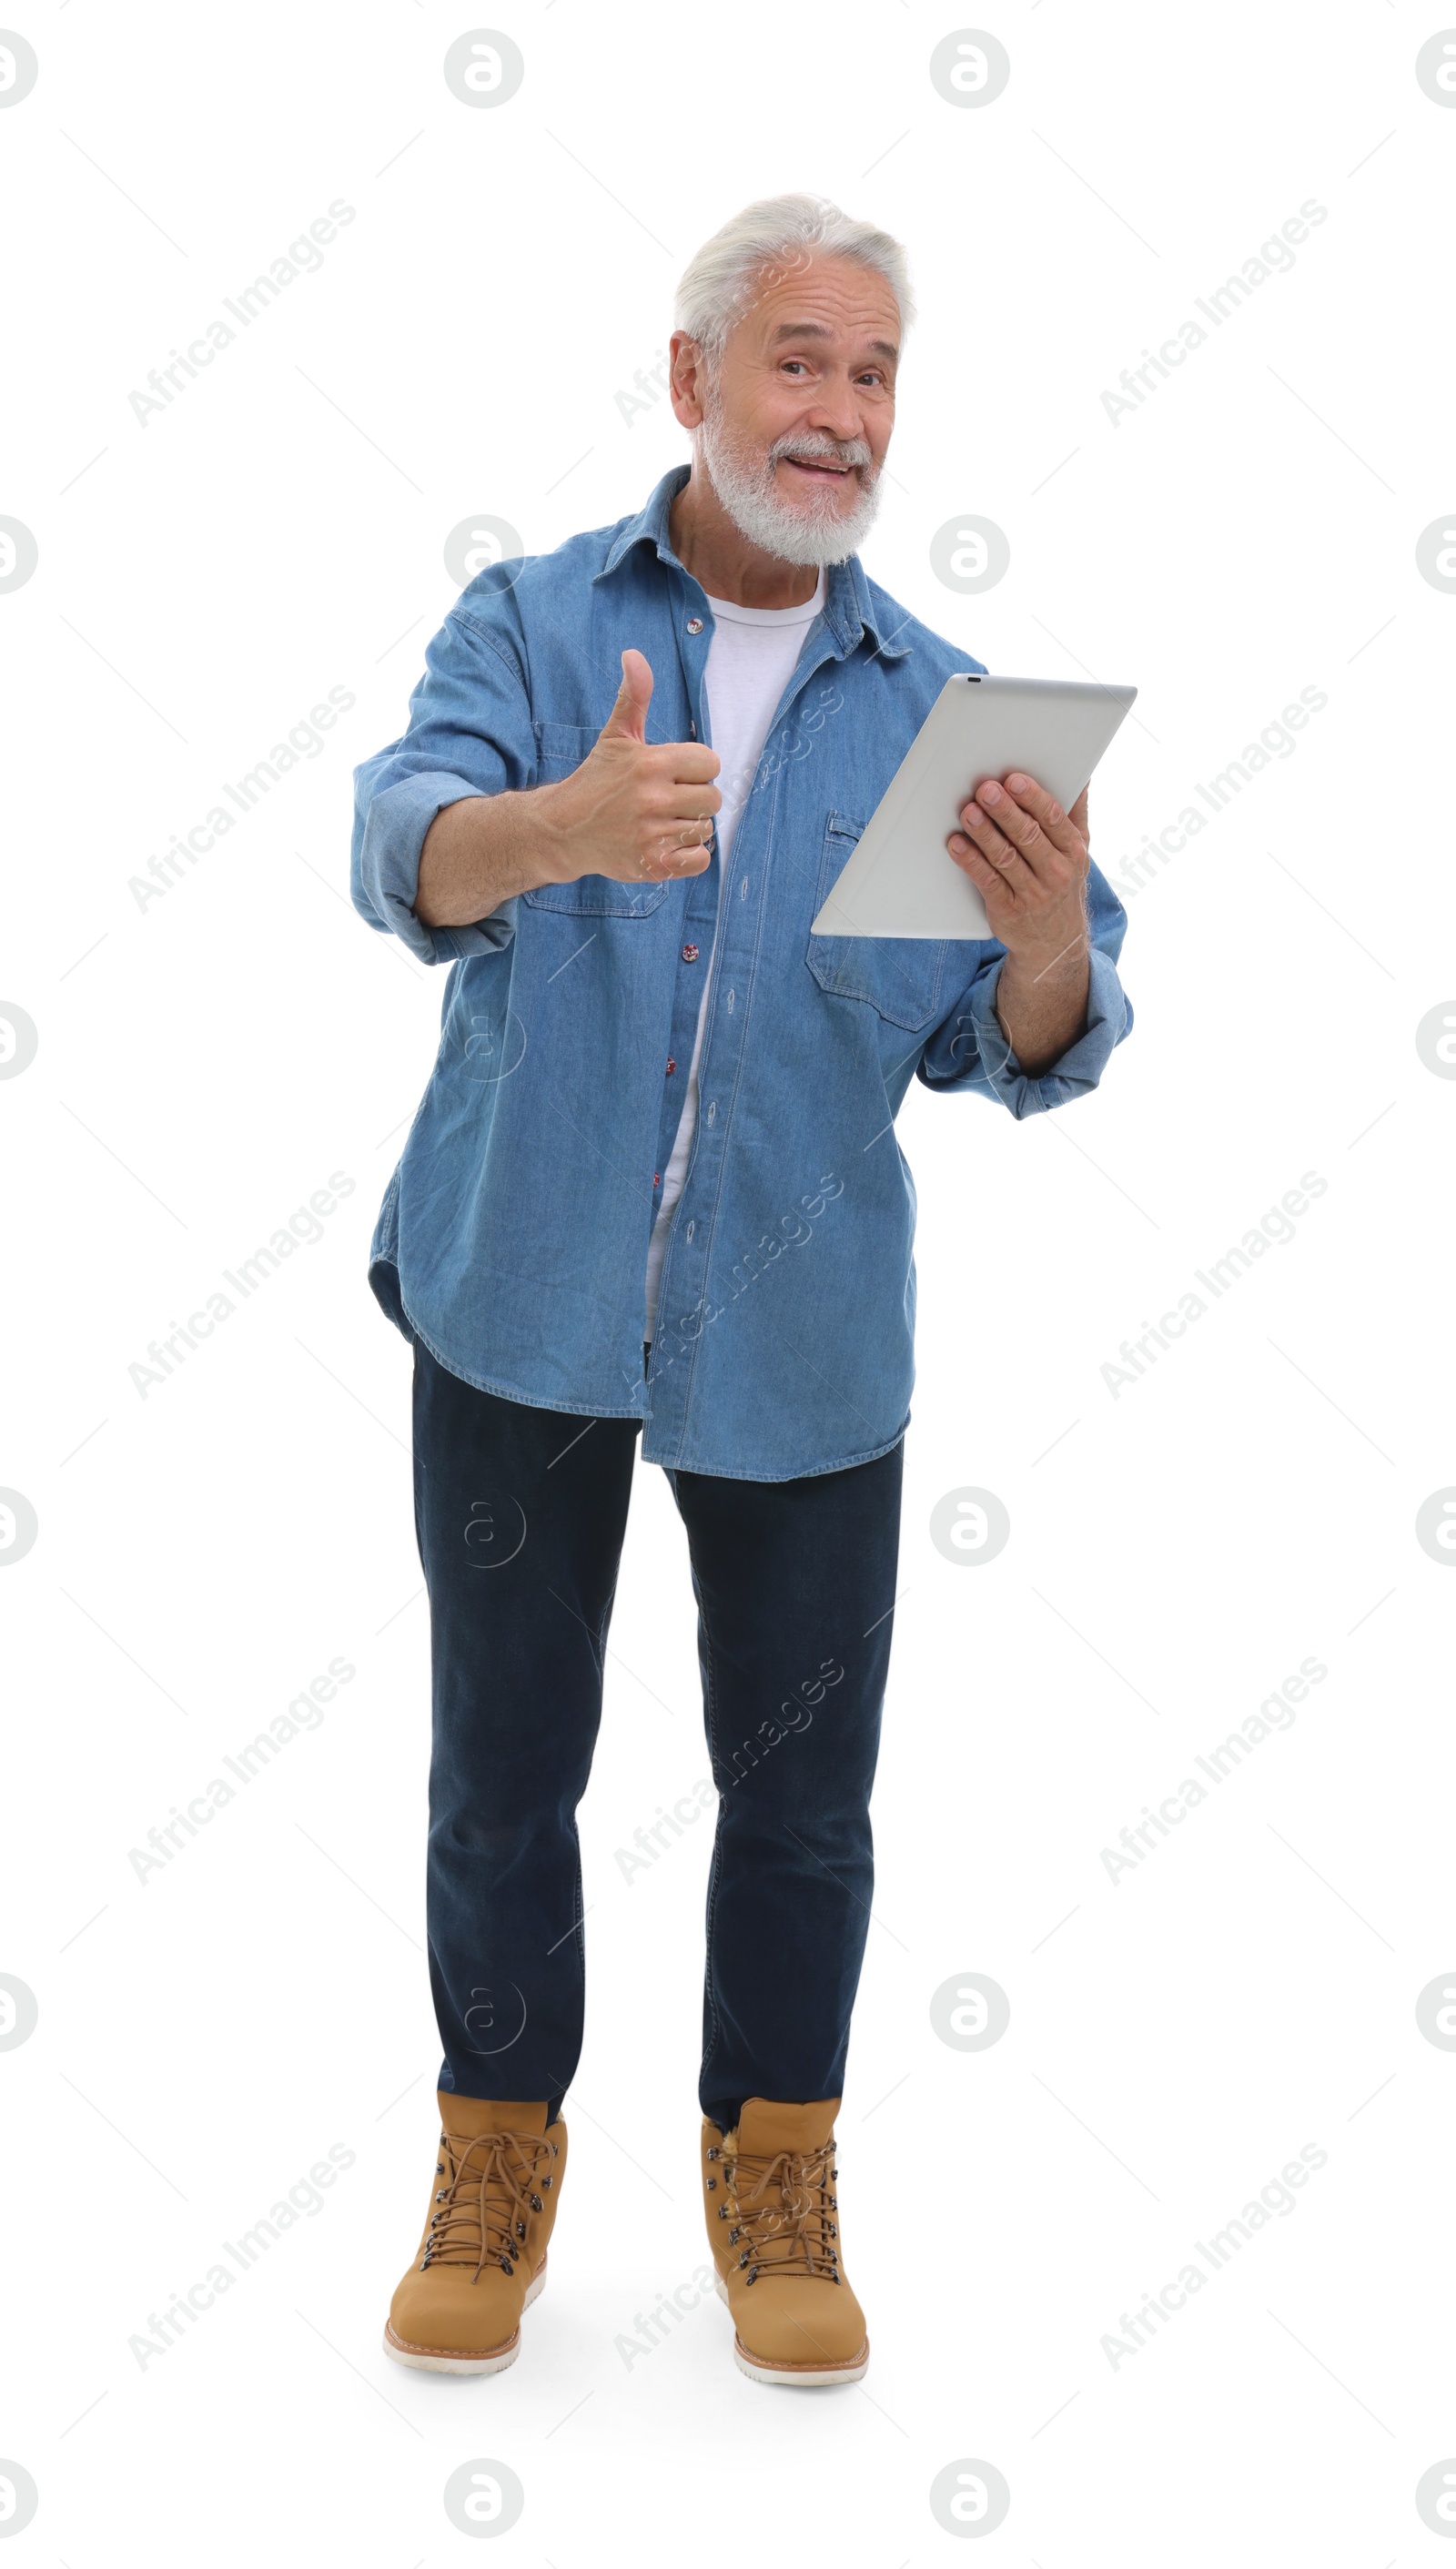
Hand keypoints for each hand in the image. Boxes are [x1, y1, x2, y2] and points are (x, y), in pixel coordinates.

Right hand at [541, 649, 721, 884]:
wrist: (564, 830)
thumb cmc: (597, 781)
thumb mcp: (615, 736)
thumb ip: (633, 697)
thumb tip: (634, 655)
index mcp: (651, 763)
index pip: (710, 763)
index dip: (696, 769)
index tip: (674, 774)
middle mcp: (653, 799)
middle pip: (713, 798)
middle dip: (695, 799)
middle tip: (668, 801)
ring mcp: (653, 833)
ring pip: (705, 829)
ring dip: (689, 827)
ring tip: (662, 823)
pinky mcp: (653, 864)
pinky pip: (700, 860)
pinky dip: (690, 855)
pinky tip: (668, 844)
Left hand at [946, 772, 1089, 968]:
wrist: (1055, 943)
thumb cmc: (1063, 885)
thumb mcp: (1078, 851)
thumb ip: (1076, 814)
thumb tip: (1081, 777)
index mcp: (1072, 851)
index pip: (1053, 818)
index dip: (1032, 798)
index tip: (1014, 780)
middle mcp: (1055, 872)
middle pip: (1027, 835)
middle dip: (1005, 811)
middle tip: (986, 790)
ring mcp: (1032, 893)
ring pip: (1005, 857)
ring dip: (985, 833)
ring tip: (969, 812)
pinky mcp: (1008, 909)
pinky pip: (987, 882)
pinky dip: (970, 862)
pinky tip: (957, 845)